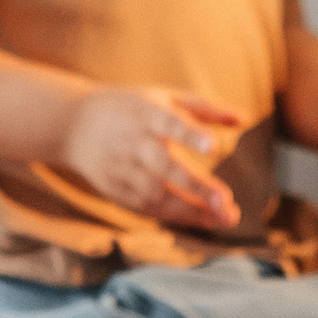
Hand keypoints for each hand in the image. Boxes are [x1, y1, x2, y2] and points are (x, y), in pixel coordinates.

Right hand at [64, 82, 245, 231]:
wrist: (73, 125)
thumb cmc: (130, 108)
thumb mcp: (163, 97)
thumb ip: (204, 108)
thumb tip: (244, 118)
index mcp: (147, 114)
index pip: (169, 124)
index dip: (190, 135)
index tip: (212, 146)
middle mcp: (134, 142)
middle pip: (164, 167)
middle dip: (195, 185)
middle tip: (225, 201)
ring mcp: (123, 169)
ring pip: (157, 194)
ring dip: (191, 209)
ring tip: (223, 217)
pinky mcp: (116, 190)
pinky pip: (147, 208)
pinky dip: (176, 216)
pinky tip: (204, 220)